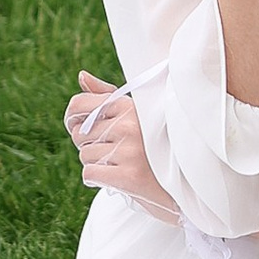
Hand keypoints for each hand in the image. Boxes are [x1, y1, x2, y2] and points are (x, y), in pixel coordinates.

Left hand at [65, 73, 178, 221]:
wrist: (186, 183)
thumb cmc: (156, 147)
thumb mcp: (137, 115)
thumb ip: (107, 97)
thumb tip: (82, 75)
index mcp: (130, 106)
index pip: (79, 104)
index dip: (72, 120)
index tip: (80, 130)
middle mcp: (129, 124)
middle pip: (80, 134)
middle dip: (90, 146)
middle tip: (115, 153)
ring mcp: (129, 150)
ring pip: (84, 156)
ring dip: (97, 164)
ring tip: (122, 165)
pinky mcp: (130, 175)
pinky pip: (89, 174)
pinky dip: (97, 179)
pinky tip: (117, 179)